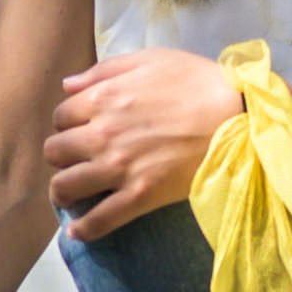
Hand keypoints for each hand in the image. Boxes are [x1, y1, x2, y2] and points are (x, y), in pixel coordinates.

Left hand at [42, 45, 254, 237]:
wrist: (237, 115)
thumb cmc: (197, 82)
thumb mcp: (150, 60)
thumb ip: (104, 71)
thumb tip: (67, 86)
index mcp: (102, 99)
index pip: (60, 116)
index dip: (67, 123)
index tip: (79, 130)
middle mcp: (102, 134)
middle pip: (54, 152)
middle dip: (61, 156)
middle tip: (76, 160)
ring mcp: (119, 168)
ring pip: (65, 187)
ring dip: (62, 190)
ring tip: (71, 193)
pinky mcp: (140, 196)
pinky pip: (99, 220)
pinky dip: (83, 229)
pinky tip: (78, 231)